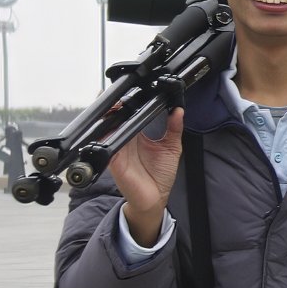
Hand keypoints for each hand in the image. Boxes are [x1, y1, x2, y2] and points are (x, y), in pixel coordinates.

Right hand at [108, 108, 183, 246]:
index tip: (133, 89)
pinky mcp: (113, 160)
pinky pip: (107, 146)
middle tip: (120, 95)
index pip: (130, 113)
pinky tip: (112, 128)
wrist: (154, 198)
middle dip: (115, 104)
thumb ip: (174, 128)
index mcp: (137, 134)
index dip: (129, 101)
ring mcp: (117, 148)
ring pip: (107, 127)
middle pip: (115, 117)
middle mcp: (125, 139)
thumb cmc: (160, 174)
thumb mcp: (172, 147)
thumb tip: (179, 110)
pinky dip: (108, 136)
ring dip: (109, 116)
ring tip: (115, 106)